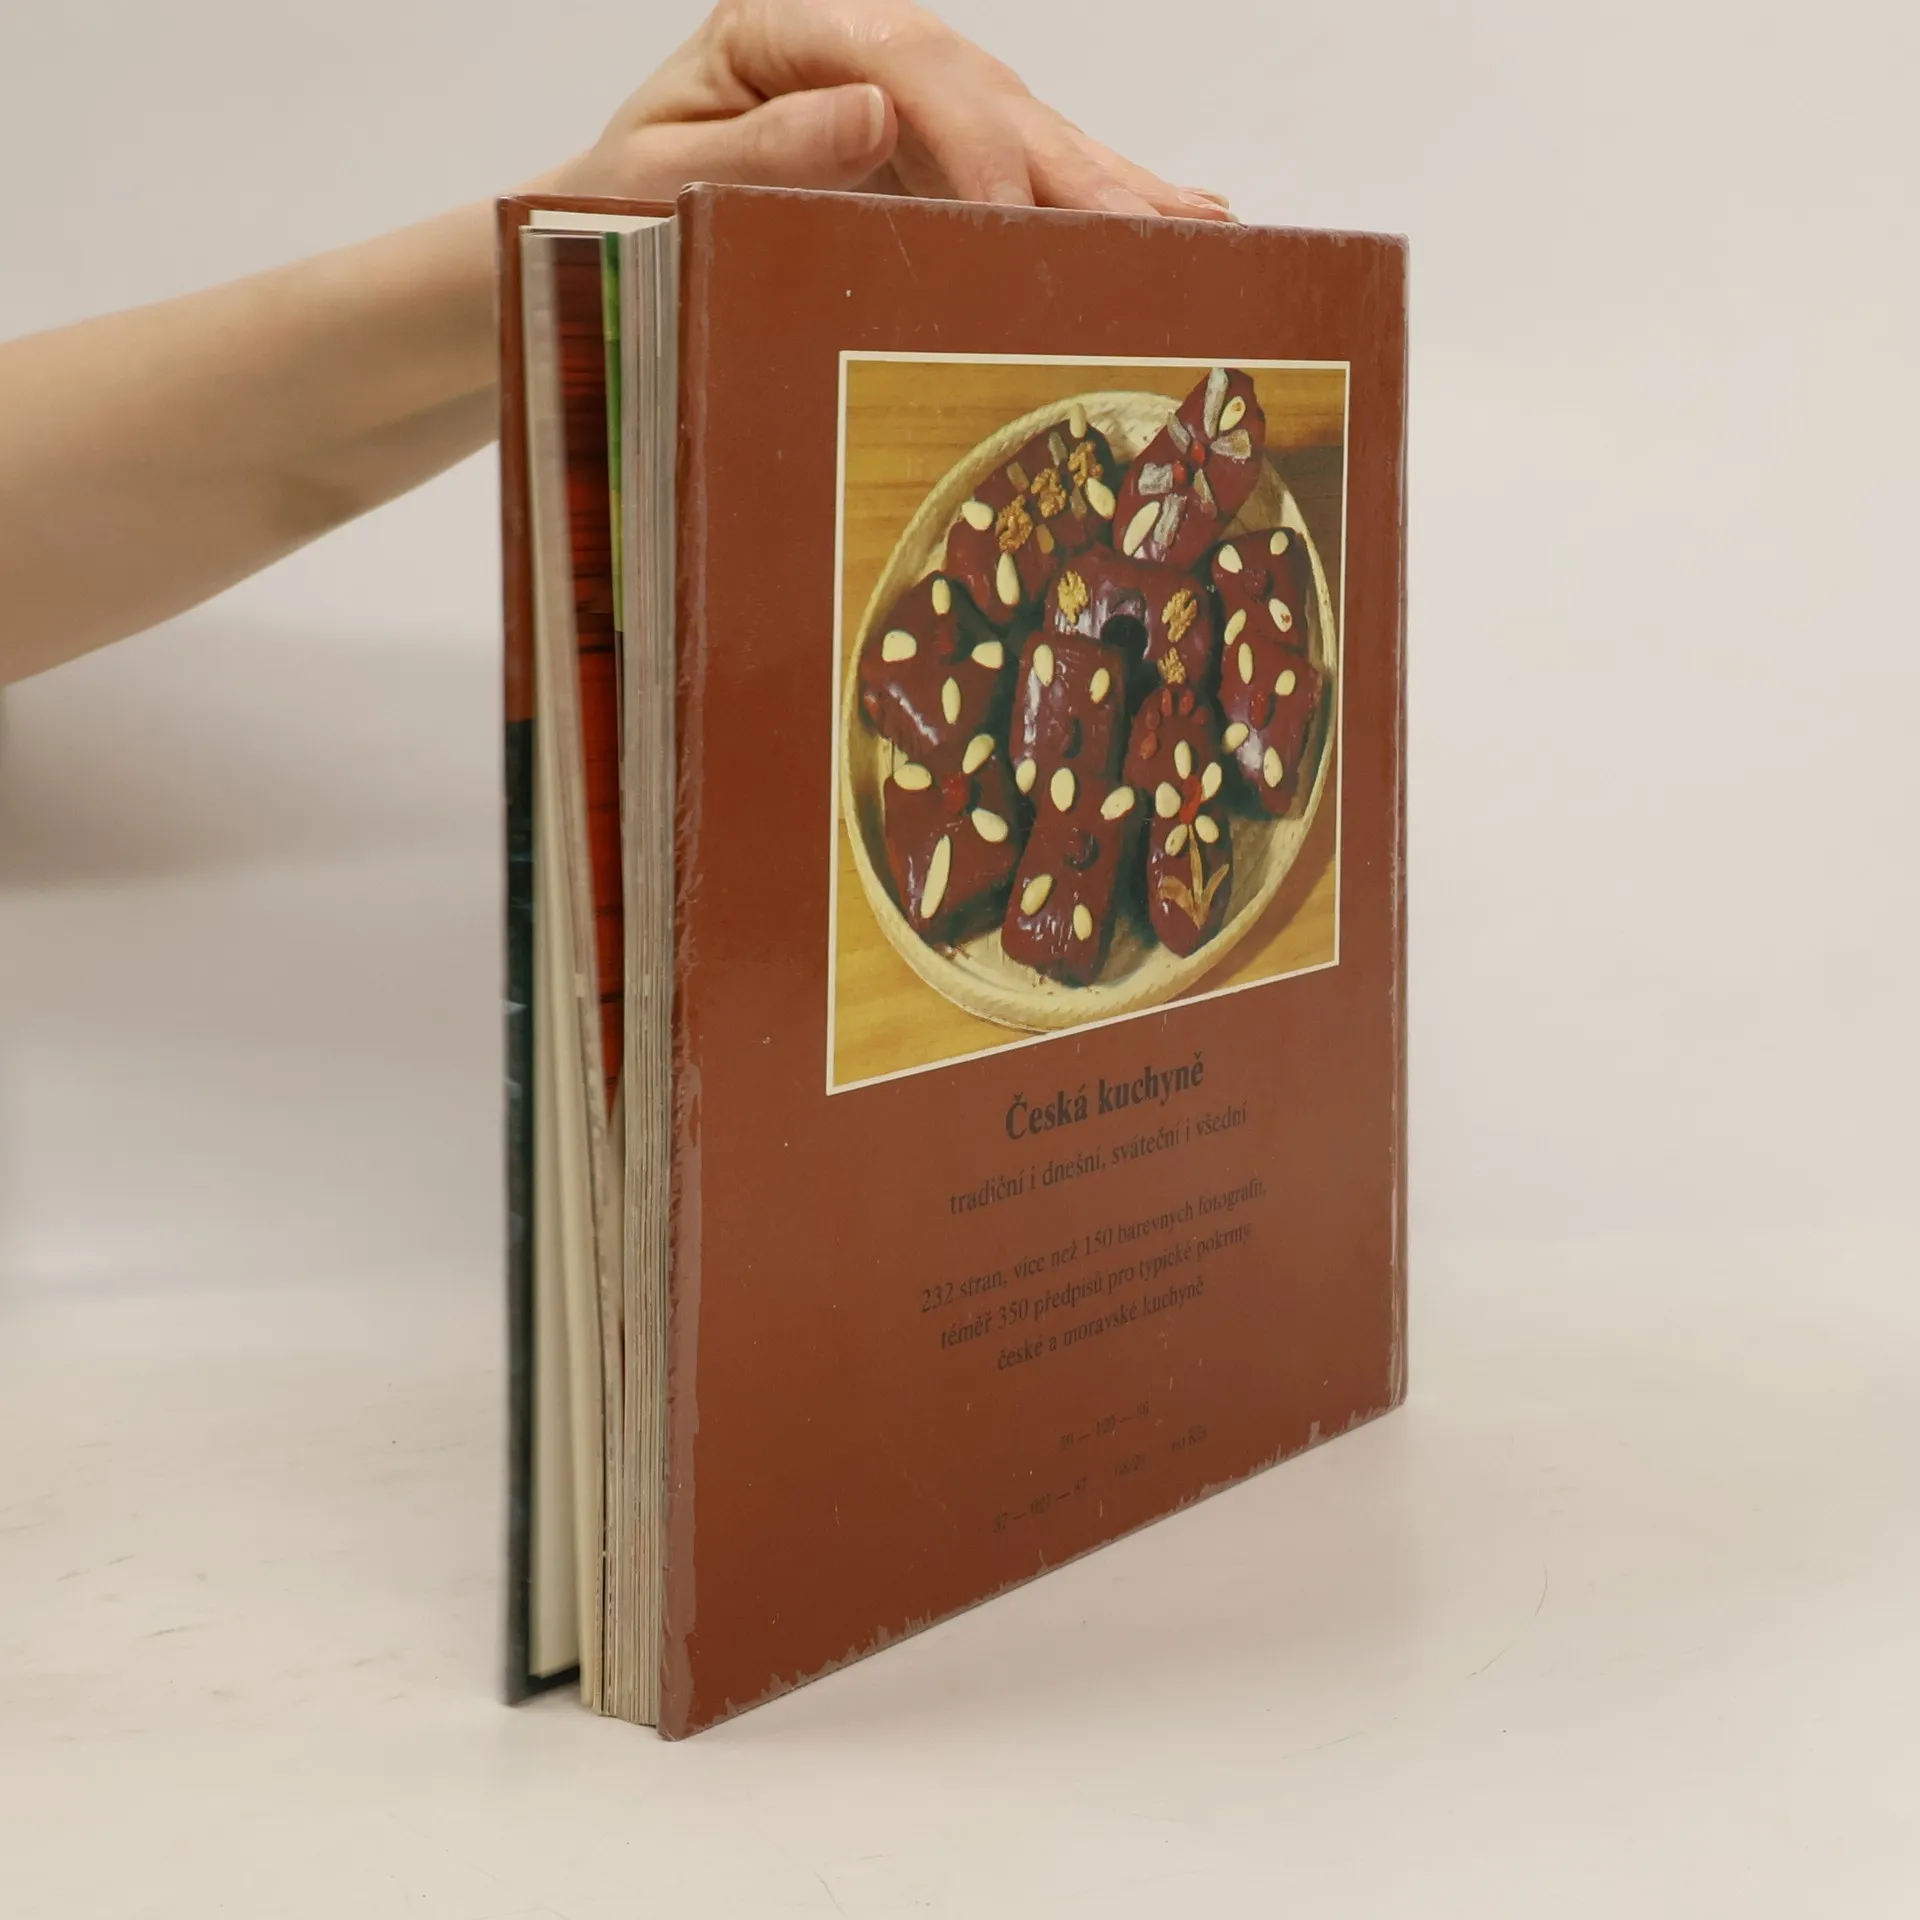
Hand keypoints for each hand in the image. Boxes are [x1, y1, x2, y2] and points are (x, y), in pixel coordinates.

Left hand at [546, 0, 1231, 219]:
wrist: (611, 229)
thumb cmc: (624, 205)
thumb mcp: (660, 177)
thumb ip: (761, 146)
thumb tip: (871, 113)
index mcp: (788, 27)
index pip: (903, 63)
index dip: (964, 140)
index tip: (1005, 214)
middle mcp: (866, 48)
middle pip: (985, 92)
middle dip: (1067, 169)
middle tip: (1140, 232)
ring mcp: (910, 99)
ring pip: (1024, 129)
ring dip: (1110, 186)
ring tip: (1196, 228)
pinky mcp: (938, 155)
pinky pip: (1027, 172)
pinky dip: (1099, 203)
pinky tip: (1177, 220)